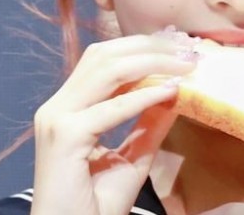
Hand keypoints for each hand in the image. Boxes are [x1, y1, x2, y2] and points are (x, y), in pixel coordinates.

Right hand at [30, 34, 198, 214]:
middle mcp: (57, 106)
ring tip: (183, 63)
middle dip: (149, 47)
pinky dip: (143, 96)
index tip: (180, 45)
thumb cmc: (97, 205)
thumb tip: (175, 90)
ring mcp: (56, 119)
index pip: (104, 59)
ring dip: (151, 62)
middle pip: (104, 54)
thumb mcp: (133, 156)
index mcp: (68, 106)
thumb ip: (150, 123)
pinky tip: (170, 91)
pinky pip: (111, 108)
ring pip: (106, 70)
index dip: (142, 47)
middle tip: (187, 48)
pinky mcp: (64, 137)